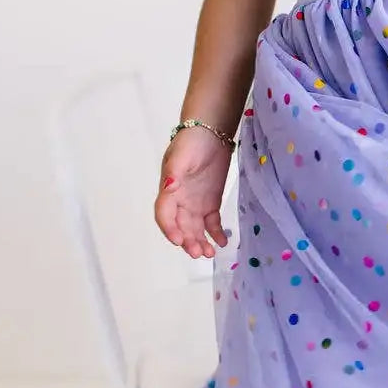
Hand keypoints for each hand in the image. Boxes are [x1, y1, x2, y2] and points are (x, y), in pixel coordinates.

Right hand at [154, 127, 234, 258]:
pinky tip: (222, 242)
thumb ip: (175, 173)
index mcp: (169, 190)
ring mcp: (195, 203)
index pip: (164, 214)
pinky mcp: (210, 203)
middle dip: (188, 241)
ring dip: (201, 242)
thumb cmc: (192, 143)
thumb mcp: (181, 156)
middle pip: (180, 226)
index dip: (169, 229)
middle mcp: (179, 201)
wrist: (211, 134)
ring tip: (210, 253)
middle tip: (198, 252)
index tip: (178, 241)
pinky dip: (216, 234)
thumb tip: (168, 187)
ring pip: (195, 229)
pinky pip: (211, 223)